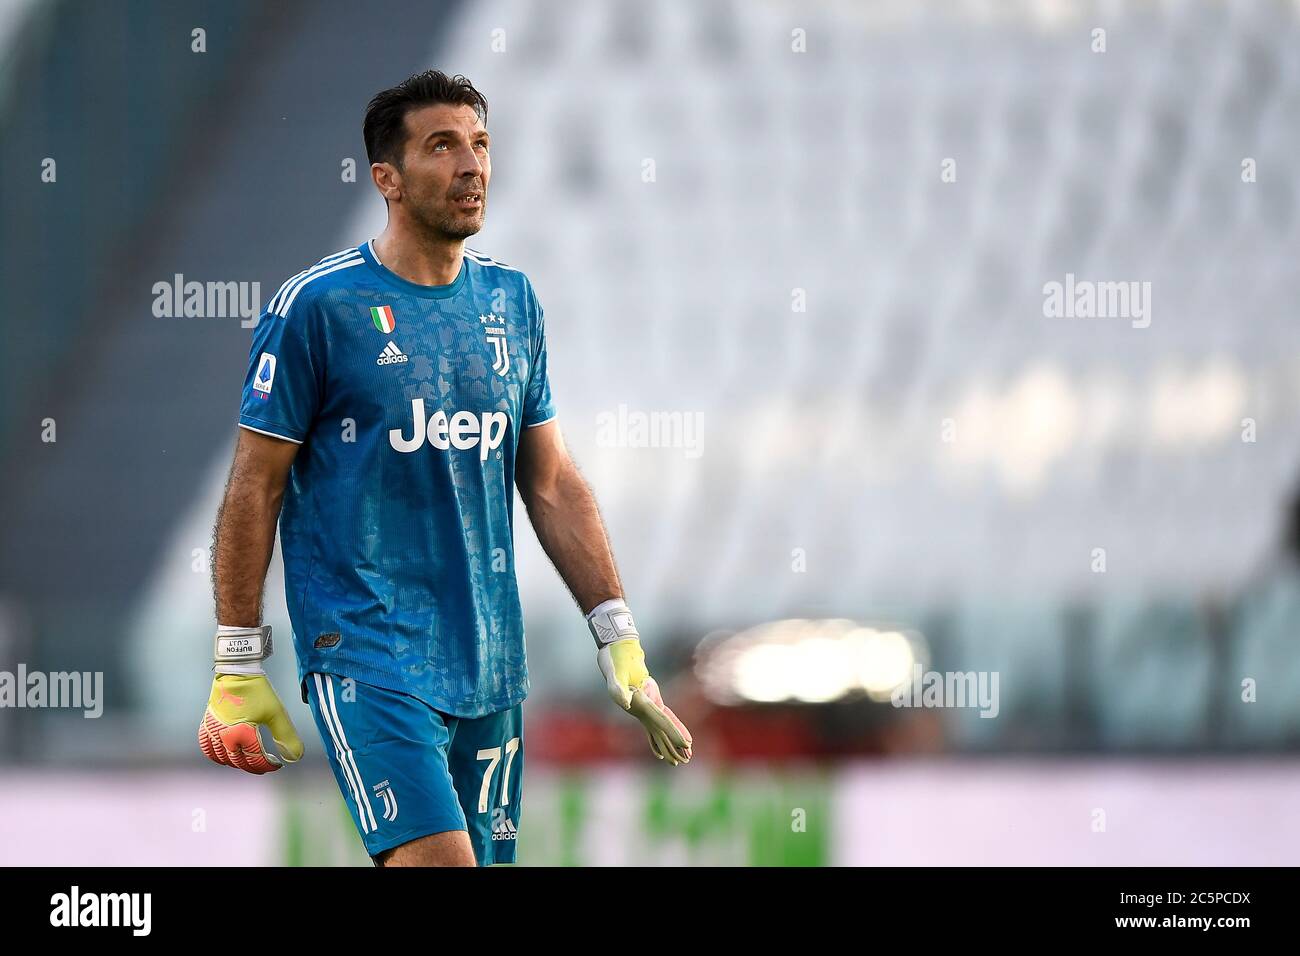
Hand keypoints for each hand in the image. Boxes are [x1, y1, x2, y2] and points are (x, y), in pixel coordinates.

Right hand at [198, 673, 303, 773]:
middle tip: (266, 765)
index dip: (268, 765)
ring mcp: (213, 731)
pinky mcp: (207, 724)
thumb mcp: (276, 713)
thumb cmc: (258, 691)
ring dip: (237, 763)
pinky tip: (226, 755)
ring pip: (223, 758)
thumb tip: (295, 757)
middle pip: (239, 761)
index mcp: (241, 734)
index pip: (256, 760)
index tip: (278, 764)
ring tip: (249, 760)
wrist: (237, 671)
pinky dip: (216, 755)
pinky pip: (206, 747)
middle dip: (254, 766)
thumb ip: (286, 736)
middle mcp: (224, 736)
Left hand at [598, 638, 692, 765]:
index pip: (664, 718)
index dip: (675, 731)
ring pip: (662, 726)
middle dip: (676, 742)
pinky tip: (658, 747)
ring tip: (681, 758)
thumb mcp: (614, 672)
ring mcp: (649, 701)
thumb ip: (618, 688)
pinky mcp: (644, 701)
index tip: (686, 744)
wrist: (620, 645)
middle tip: (686, 759)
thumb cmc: (616, 657)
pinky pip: (654, 722)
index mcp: (647, 696)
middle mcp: (651, 701)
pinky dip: (657, 736)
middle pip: (666, 726)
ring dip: (671, 741)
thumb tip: (627, 703)